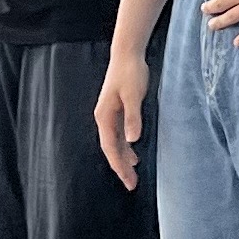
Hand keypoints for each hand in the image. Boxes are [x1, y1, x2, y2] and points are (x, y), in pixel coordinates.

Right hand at [95, 51, 149, 190]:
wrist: (127, 54)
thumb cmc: (130, 73)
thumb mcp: (134, 96)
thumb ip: (133, 118)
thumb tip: (132, 140)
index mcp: (104, 116)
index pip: (110, 148)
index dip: (119, 166)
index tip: (128, 181)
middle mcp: (104, 118)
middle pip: (111, 148)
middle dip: (121, 167)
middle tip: (131, 185)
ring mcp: (110, 115)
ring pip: (115, 143)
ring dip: (124, 159)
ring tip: (133, 175)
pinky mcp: (117, 110)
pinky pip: (120, 135)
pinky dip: (126, 147)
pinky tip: (134, 155)